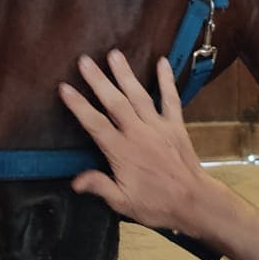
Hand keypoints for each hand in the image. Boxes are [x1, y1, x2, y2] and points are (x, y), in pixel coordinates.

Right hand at [58, 53, 214, 235]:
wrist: (193, 201)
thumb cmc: (156, 205)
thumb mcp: (123, 202)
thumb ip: (100, 187)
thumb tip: (75, 180)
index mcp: (121, 151)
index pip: (94, 124)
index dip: (79, 105)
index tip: (65, 87)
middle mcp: (138, 133)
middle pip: (114, 102)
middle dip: (98, 80)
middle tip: (84, 60)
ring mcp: (159, 126)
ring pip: (139, 95)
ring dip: (125, 74)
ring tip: (114, 54)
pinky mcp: (176, 126)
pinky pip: (171, 99)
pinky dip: (167, 80)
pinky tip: (162, 62)